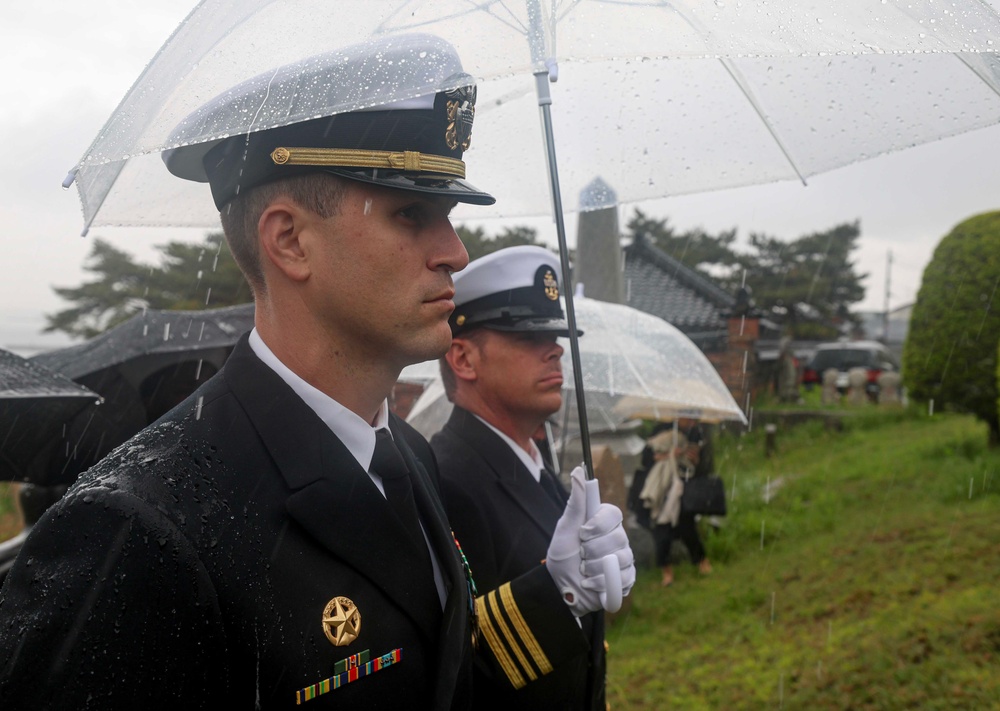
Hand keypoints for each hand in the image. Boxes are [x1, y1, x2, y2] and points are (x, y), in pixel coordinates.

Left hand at [545, 467, 635, 615]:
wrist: (560, 587)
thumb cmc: (562, 555)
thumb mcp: (565, 528)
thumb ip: (575, 502)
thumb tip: (577, 470)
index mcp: (603, 522)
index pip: (614, 514)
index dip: (599, 525)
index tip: (582, 533)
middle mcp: (617, 538)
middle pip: (619, 537)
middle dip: (592, 550)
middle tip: (580, 555)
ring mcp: (624, 558)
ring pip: (621, 558)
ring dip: (595, 568)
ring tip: (584, 570)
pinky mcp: (626, 578)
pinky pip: (623, 577)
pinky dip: (602, 582)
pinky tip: (590, 583)